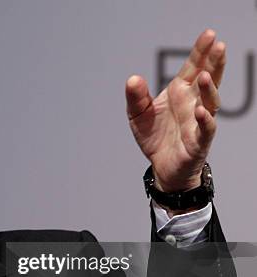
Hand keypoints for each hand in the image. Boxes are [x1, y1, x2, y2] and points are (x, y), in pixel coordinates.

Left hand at [126, 29, 224, 191]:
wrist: (161, 166)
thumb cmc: (155, 136)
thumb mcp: (138, 114)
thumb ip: (136, 97)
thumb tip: (133, 79)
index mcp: (180, 92)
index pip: (193, 68)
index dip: (201, 52)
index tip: (208, 35)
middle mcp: (193, 103)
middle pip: (208, 79)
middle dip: (214, 63)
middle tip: (219, 46)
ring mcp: (198, 121)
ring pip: (211, 102)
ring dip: (210, 89)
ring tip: (206, 76)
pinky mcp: (198, 141)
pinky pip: (205, 129)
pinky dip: (205, 120)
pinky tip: (202, 111)